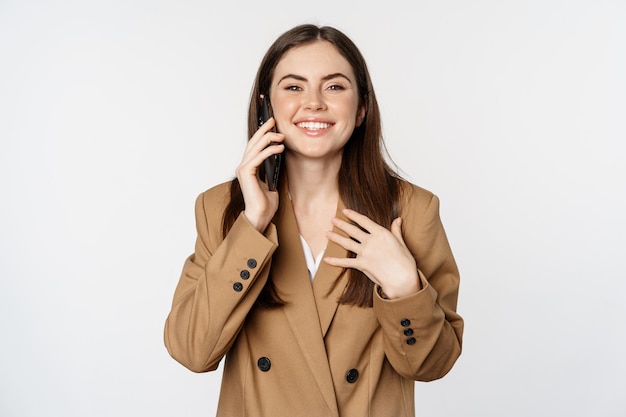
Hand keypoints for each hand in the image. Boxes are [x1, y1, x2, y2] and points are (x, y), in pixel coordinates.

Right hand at [235, 117, 284, 231]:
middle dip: (264, 130)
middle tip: (273, 120)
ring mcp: (243, 169)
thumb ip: (272, 172)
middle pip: (253, 142)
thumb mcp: (272, 183)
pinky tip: (279, 148)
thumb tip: (280, 162)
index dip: (263, 134)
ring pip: (255, 147)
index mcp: (249, 168)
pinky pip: (258, 157)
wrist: (260, 217)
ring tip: (281, 134)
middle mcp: (244, 167)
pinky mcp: (246, 173)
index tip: (272, 126)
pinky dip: (269, 151)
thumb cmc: (266, 204)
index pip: (255, 146)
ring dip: (268, 138)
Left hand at [324, 209, 420, 298]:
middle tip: (332, 220)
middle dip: (341, 224)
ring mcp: (364, 253)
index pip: (363, 221)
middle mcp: (370, 241)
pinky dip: (335, 261)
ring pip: (346, 243)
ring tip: (327, 233)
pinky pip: (345, 262)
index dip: (353, 215)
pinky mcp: (361, 264)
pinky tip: (326, 259)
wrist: (402, 279)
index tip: (345, 211)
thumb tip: (397, 219)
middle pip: (352, 230)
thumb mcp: (401, 242)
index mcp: (381, 233)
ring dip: (335, 238)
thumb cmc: (405, 261)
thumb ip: (396, 230)